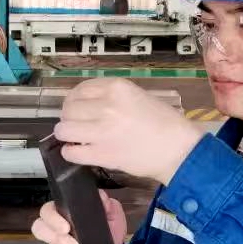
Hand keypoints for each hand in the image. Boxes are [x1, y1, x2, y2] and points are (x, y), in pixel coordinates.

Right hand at [31, 191, 127, 243]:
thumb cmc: (107, 228)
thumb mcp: (111, 212)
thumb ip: (106, 204)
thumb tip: (101, 197)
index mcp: (63, 215)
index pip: (46, 212)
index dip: (52, 219)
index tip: (67, 227)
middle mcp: (55, 233)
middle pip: (39, 232)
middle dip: (57, 240)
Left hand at [53, 79, 203, 185]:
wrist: (179, 150)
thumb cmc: (165, 123)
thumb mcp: (139, 96)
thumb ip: (113, 96)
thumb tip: (88, 104)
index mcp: (117, 88)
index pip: (80, 89)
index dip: (74, 99)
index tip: (76, 106)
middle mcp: (106, 106)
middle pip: (69, 109)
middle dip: (69, 117)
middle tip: (76, 124)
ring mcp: (101, 131)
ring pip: (63, 130)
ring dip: (66, 134)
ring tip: (74, 138)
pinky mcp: (101, 154)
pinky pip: (71, 152)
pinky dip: (71, 152)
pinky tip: (77, 152)